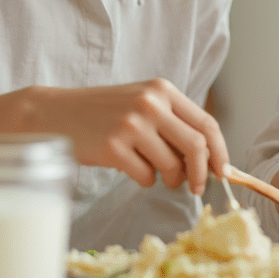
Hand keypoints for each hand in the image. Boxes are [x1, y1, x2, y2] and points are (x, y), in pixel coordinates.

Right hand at [0, 79, 228, 195]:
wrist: (55, 113)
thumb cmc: (104, 113)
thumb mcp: (142, 103)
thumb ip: (174, 124)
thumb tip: (211, 160)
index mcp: (162, 90)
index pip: (206, 123)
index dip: (219, 151)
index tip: (223, 171)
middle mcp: (150, 103)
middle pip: (196, 146)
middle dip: (201, 173)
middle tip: (197, 187)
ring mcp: (131, 124)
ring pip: (171, 166)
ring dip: (170, 179)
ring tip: (157, 175)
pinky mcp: (113, 146)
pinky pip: (145, 177)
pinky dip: (145, 180)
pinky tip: (132, 169)